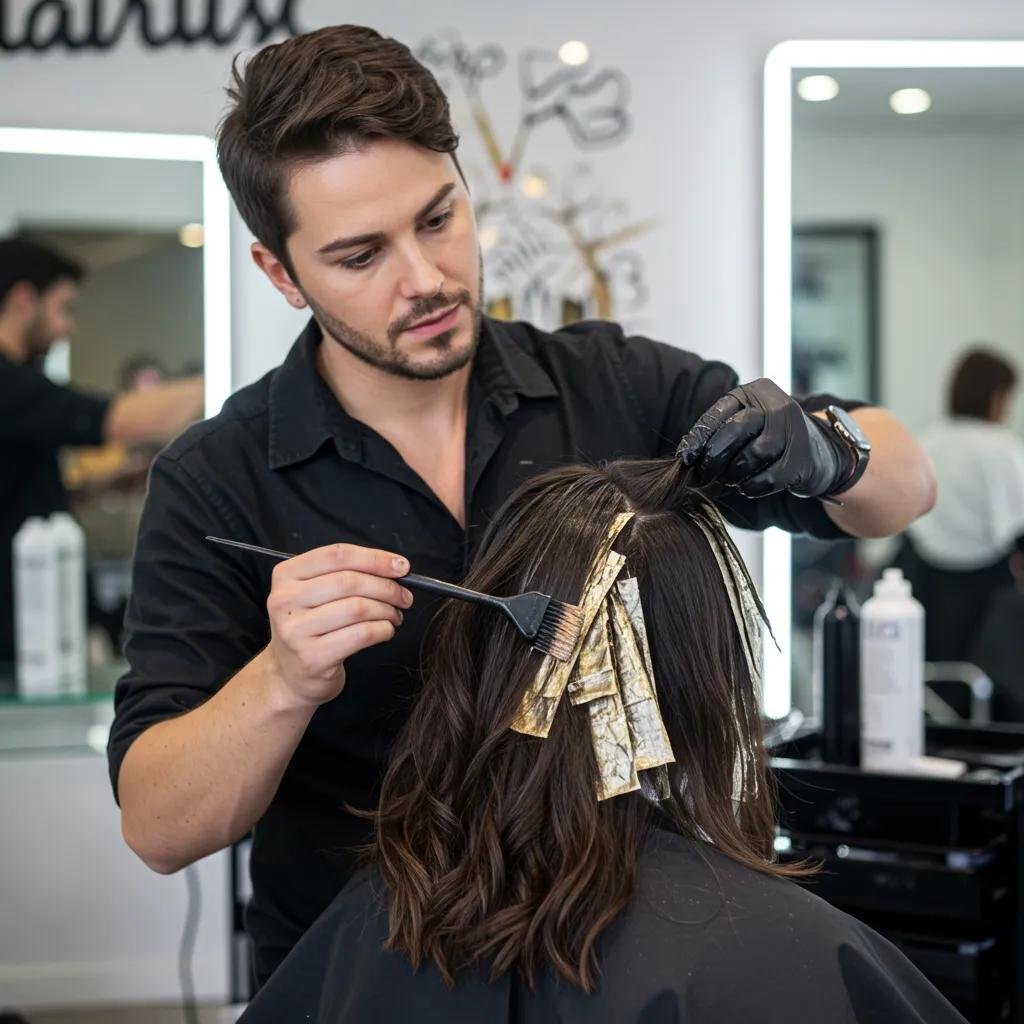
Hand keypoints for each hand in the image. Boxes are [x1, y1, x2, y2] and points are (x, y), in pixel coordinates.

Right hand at [265, 543, 413, 708]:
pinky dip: (383, 630)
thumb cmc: (311, 627)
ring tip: (395, 615)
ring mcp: (295, 630)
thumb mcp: (316, 593)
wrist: (289, 676)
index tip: (401, 566)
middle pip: (350, 581)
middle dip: (387, 587)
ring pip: (358, 608)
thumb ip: (348, 573)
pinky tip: (386, 631)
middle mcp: (284, 600)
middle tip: (404, 597)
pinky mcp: (312, 657)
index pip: (337, 555)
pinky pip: (361, 635)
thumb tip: (396, 567)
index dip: (375, 558)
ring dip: (387, 610)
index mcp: (286, 574)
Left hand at [675, 378, 849, 498]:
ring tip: (730, 477)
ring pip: (753, 454)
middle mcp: (778, 405)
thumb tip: (685, 458)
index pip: (720, 413)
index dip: (699, 438)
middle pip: (737, 430)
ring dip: (734, 473)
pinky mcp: (803, 459)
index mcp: (756, 392)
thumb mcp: (743, 425)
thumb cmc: (766, 438)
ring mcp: (795, 431)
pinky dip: (751, 486)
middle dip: (714, 456)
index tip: (685, 459)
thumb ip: (716, 434)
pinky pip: (768, 478)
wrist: (815, 452)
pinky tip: (747, 486)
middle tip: (703, 475)